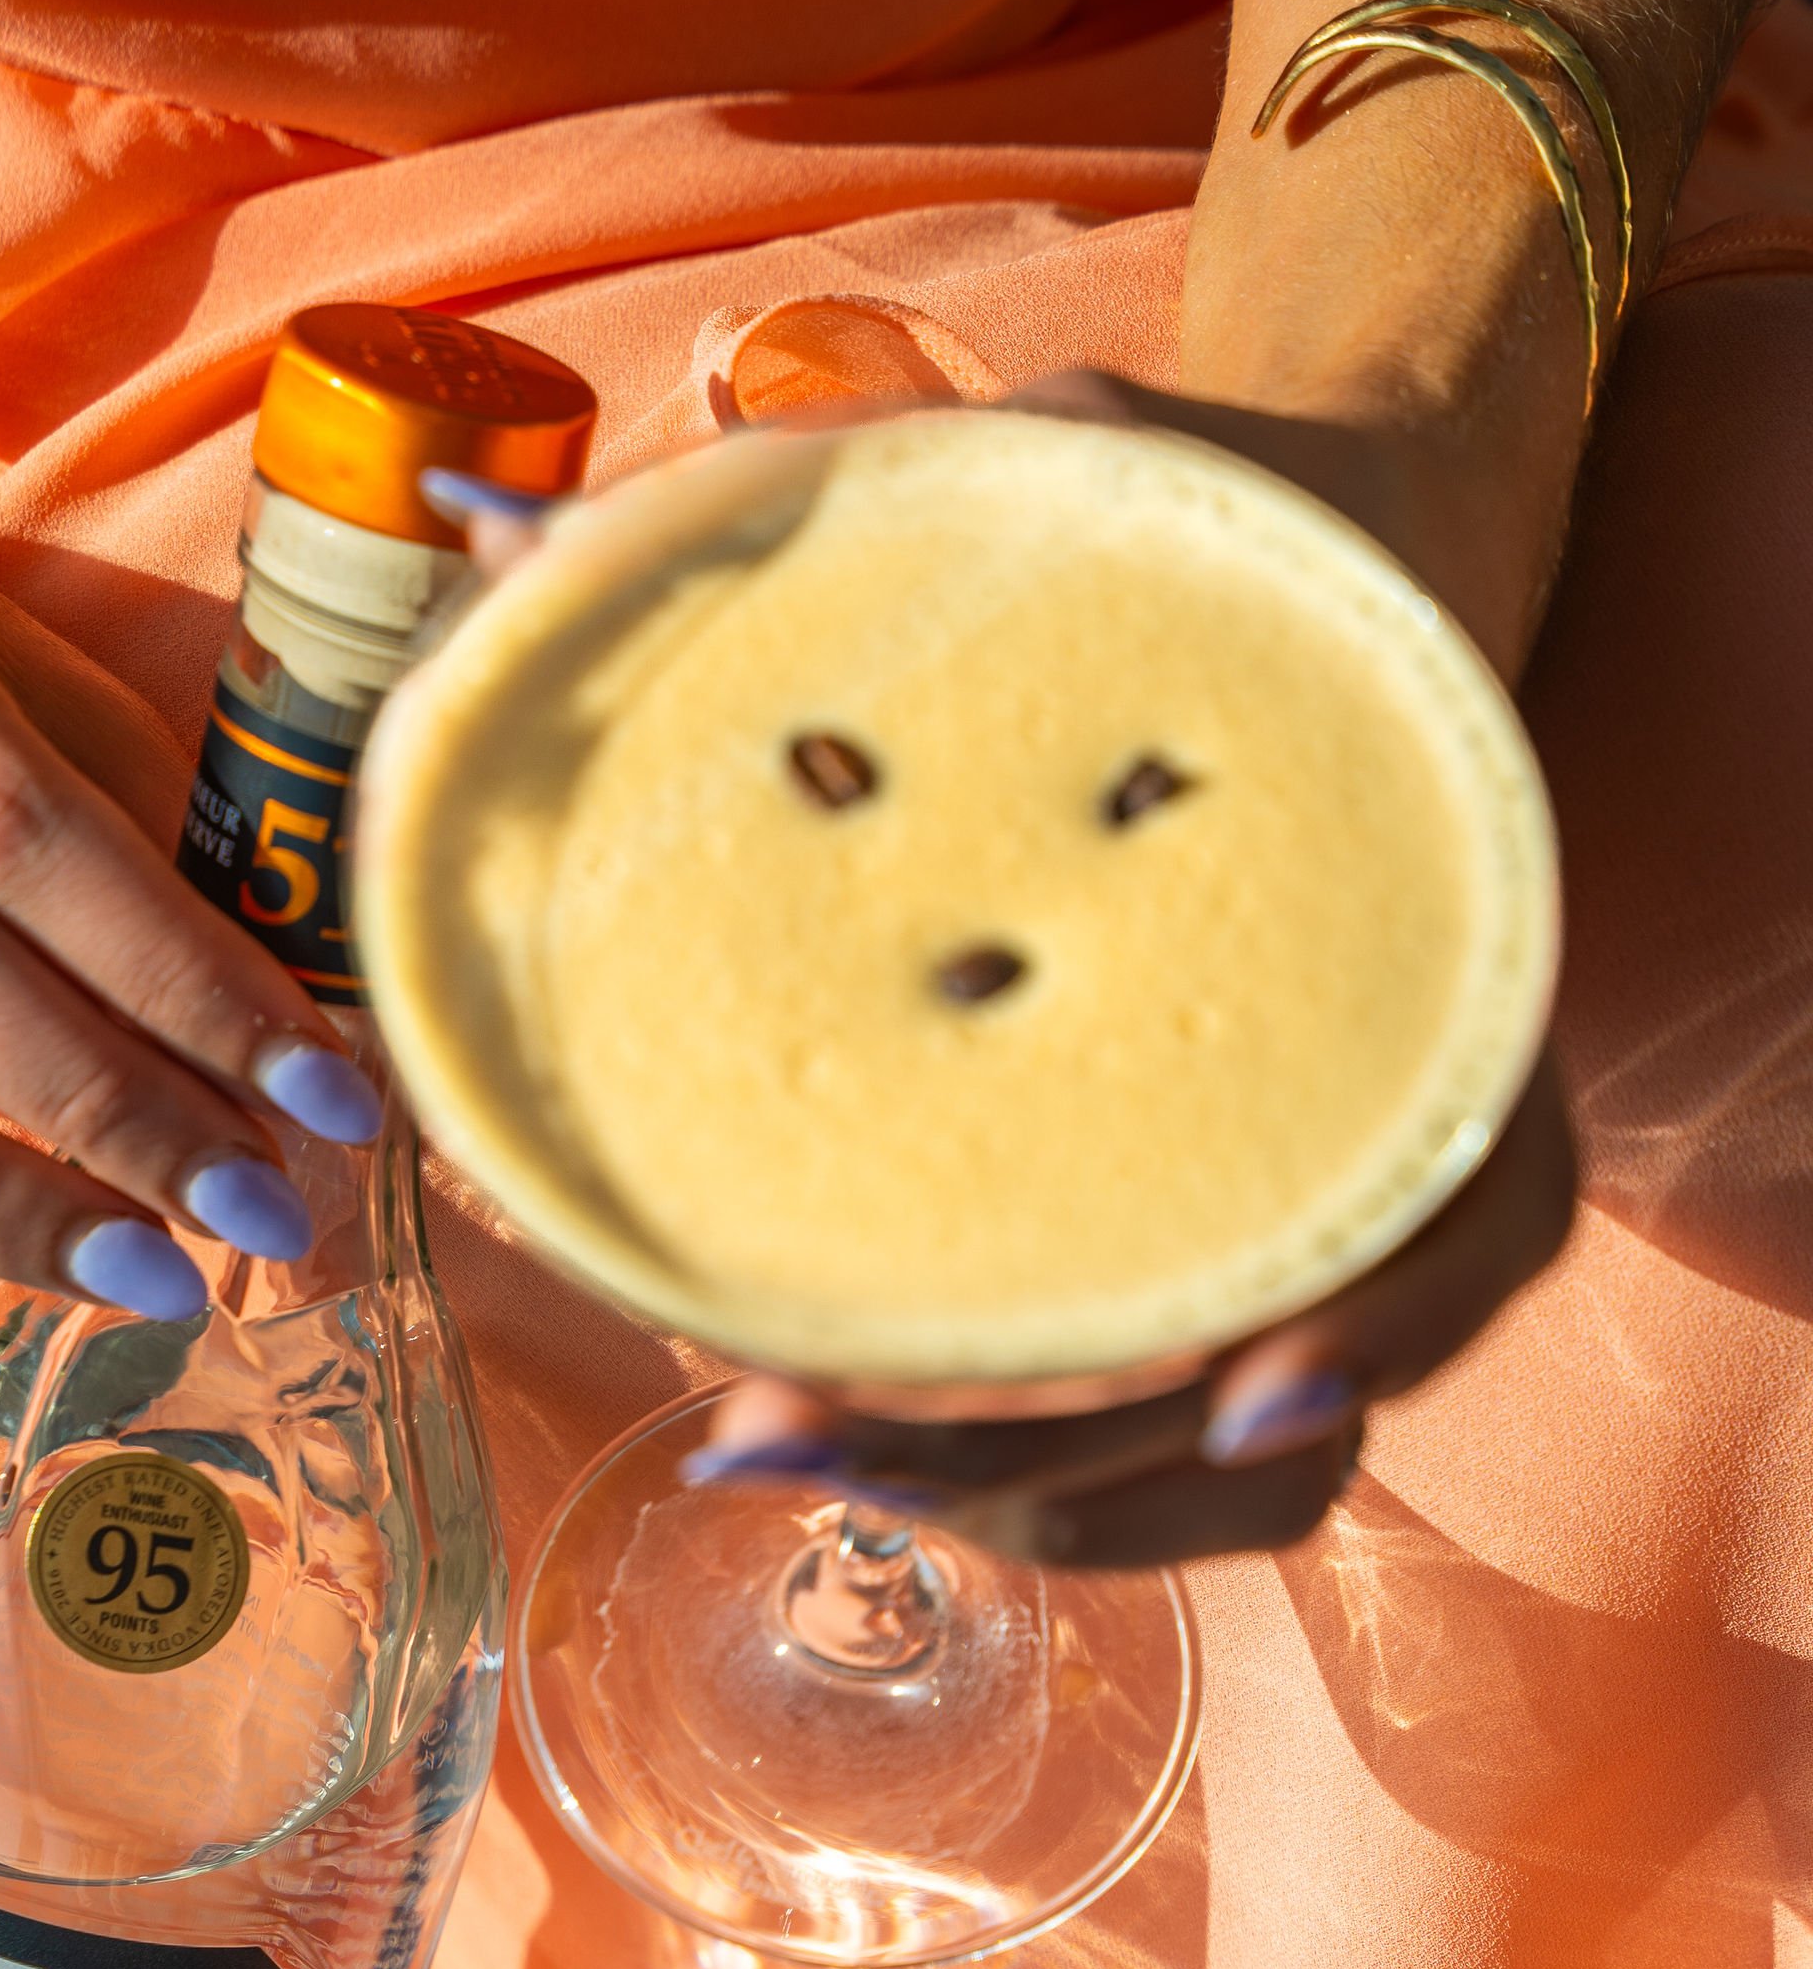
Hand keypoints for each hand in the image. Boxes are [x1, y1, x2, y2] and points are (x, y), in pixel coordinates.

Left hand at [442, 373, 1579, 1571]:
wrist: (1326, 567)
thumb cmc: (1210, 533)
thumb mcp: (1071, 470)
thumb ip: (834, 492)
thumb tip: (492, 519)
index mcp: (1430, 962)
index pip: (1476, 1199)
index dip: (1379, 1313)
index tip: (1250, 1387)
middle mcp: (1376, 1128)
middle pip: (1283, 1401)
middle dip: (1050, 1466)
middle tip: (787, 1430)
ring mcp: (1284, 1214)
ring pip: (1203, 1469)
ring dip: (1003, 1497)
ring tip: (757, 1442)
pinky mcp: (1186, 1256)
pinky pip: (1132, 1442)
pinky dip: (990, 1468)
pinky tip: (791, 1417)